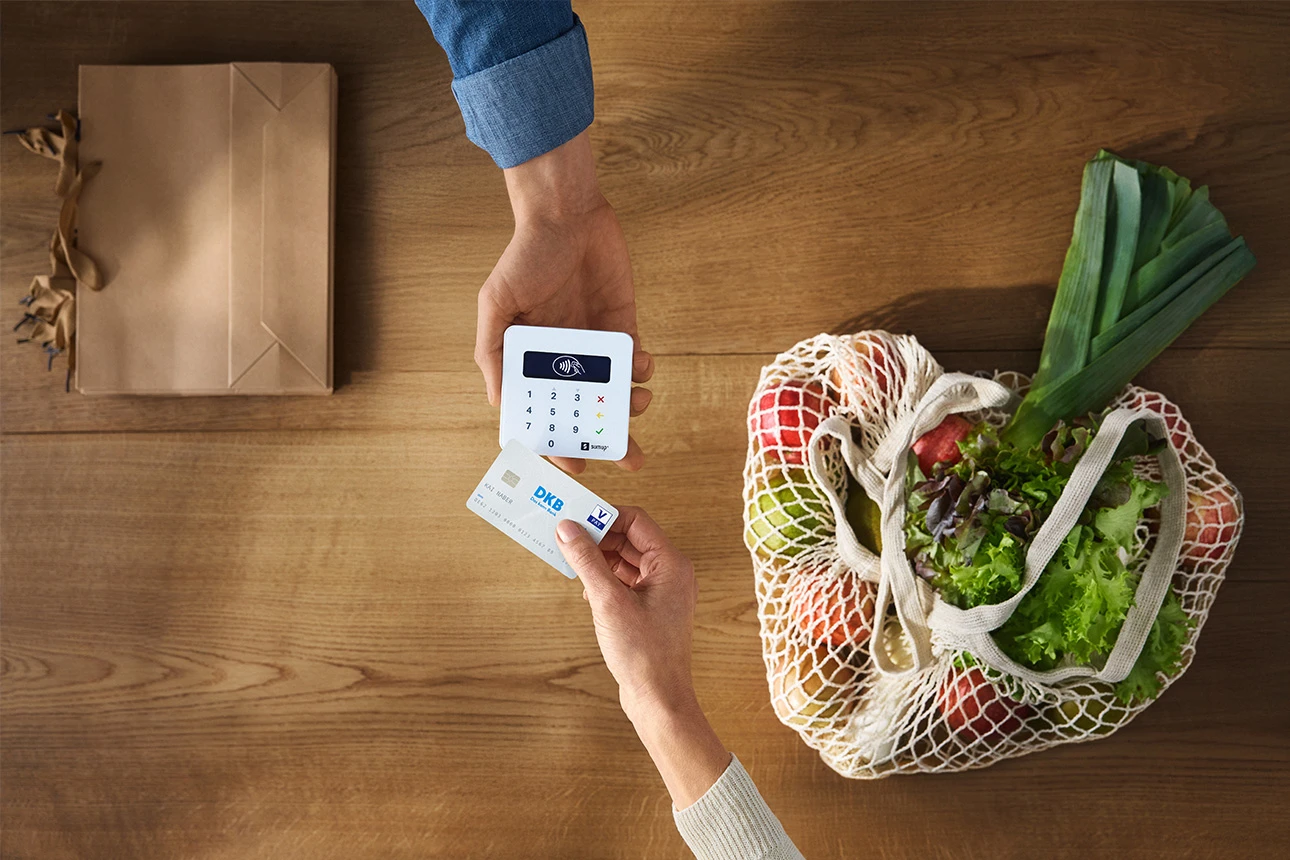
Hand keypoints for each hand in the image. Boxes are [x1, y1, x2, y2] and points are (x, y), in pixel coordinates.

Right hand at [476, 132, 653, 473]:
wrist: (566, 214)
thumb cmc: (524, 256)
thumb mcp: (496, 303)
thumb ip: (493, 353)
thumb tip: (499, 403)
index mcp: (531, 361)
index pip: (545, 414)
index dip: (558, 443)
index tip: (574, 464)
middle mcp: (564, 359)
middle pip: (587, 412)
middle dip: (609, 440)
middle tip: (630, 457)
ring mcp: (595, 344)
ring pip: (616, 391)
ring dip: (630, 406)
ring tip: (638, 406)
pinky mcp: (622, 324)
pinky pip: (635, 359)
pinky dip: (643, 369)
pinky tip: (643, 366)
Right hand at [555, 509, 729, 808]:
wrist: (658, 698)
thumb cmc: (644, 654)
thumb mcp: (608, 601)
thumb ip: (587, 561)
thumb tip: (567, 529)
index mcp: (671, 564)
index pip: (635, 521)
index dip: (604, 516)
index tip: (574, 518)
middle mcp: (671, 573)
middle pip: (630, 538)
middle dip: (597, 537)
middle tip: (565, 537)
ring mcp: (662, 591)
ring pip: (625, 560)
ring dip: (599, 559)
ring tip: (571, 562)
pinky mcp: (650, 608)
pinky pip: (625, 580)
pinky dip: (604, 579)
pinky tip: (586, 590)